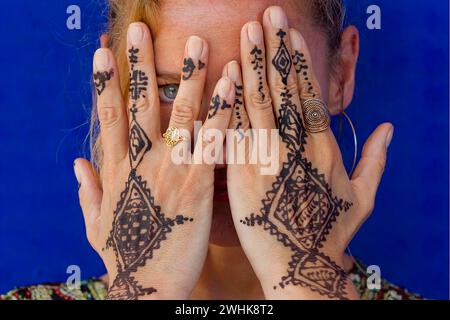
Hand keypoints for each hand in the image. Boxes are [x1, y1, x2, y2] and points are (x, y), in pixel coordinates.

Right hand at [74, 22, 235, 298]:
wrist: (150, 289)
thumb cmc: (128, 258)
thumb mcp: (96, 225)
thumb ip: (87, 191)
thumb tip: (76, 163)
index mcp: (118, 172)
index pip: (108, 117)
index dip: (103, 82)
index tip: (101, 52)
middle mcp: (142, 164)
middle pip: (139, 105)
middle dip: (138, 64)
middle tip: (138, 30)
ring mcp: (171, 171)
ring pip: (180, 114)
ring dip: (189, 75)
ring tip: (196, 42)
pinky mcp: (200, 184)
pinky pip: (213, 139)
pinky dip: (223, 108)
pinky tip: (233, 82)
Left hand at [226, 6, 392, 299]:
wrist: (301, 268)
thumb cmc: (331, 235)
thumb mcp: (363, 198)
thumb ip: (377, 160)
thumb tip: (391, 128)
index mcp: (325, 150)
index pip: (311, 94)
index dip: (301, 61)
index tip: (291, 33)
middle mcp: (298, 148)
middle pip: (285, 91)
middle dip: (276, 49)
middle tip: (267, 14)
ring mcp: (268, 160)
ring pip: (260, 104)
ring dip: (254, 64)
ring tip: (248, 31)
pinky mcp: (243, 176)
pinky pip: (235, 133)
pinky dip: (231, 103)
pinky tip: (225, 76)